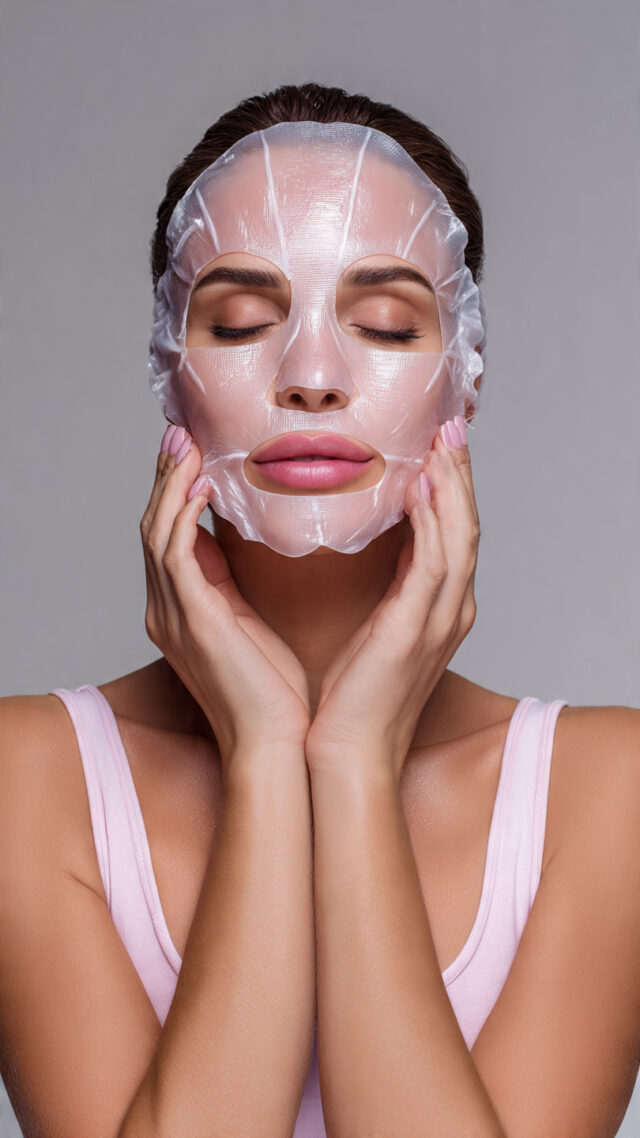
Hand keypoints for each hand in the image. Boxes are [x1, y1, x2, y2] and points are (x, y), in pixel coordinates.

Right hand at [140, 425, 310, 773]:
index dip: (177, 492)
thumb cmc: (275, 693)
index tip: (194, 452)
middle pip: (154, 526)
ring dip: (171, 483)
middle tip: (181, 433)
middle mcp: (167, 610)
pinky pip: (175, 553)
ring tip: (187, 444)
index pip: (169, 537)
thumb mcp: (251, 626)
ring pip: (156, 531)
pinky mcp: (193, 621)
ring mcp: (174, 615)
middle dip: (166, 477)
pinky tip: (202, 484)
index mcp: (183, 611)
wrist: (276, 746)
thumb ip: (235, 587)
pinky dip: (183, 514)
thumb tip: (243, 543)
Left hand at [305, 415, 479, 780]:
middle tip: (449, 425)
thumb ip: (382, 587)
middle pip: (467, 526)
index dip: (451, 486)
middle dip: (460, 473)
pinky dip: (432, 521)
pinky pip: (432, 564)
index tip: (438, 444)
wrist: (346, 753)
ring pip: (460, 537)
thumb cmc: (350, 696)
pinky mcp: (415, 630)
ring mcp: (440, 621)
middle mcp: (450, 611)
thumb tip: (363, 542)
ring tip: (441, 441)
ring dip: (452, 485)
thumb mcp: (372, 628)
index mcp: (439, 609)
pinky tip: (419, 488)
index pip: (453, 534)